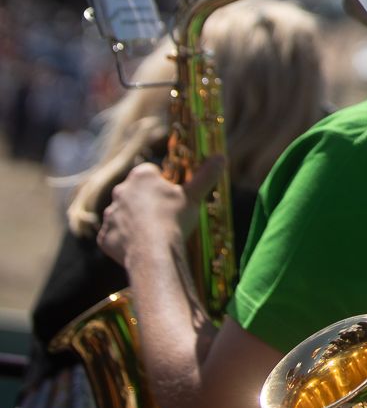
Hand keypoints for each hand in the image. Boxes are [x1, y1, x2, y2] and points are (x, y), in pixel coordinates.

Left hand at [98, 157, 223, 266]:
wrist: (152, 251)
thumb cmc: (174, 218)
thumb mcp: (194, 195)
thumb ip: (206, 174)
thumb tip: (222, 156)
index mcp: (141, 176)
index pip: (152, 173)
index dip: (164, 184)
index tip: (174, 196)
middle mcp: (120, 191)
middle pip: (136, 193)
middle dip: (148, 201)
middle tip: (166, 216)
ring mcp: (110, 214)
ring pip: (124, 214)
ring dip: (136, 220)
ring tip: (154, 234)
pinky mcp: (103, 236)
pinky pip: (115, 235)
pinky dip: (125, 239)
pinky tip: (141, 246)